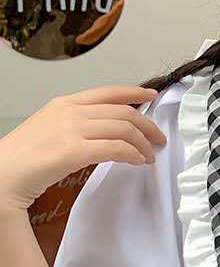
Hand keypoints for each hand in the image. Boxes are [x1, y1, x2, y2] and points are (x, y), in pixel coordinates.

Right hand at [0, 86, 166, 213]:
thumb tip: (106, 129)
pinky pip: (115, 149)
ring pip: (124, 130)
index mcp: (65, 103)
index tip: (151, 96)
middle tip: (157, 138)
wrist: (0, 175)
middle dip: (147, 125)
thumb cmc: (21, 157)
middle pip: (123, 112)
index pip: (109, 92)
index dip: (135, 93)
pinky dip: (132, 154)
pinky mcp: (73, 151)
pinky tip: (136, 161)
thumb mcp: (50, 127)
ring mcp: (72, 129)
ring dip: (142, 144)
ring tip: (149, 155)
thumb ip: (77, 123)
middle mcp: (71, 112)